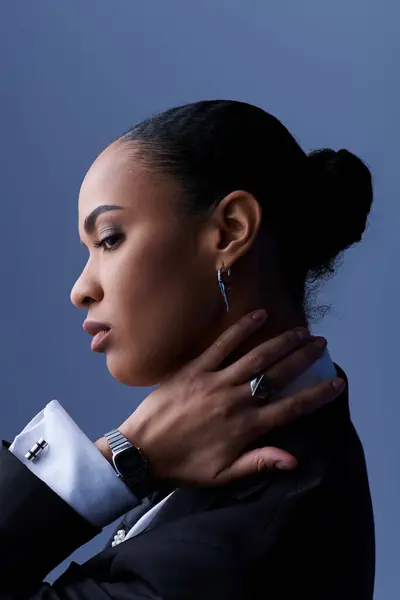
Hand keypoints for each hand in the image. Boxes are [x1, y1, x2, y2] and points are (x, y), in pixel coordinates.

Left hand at [99, 310, 344, 485]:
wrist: (141, 452)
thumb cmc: (184, 465)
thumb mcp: (224, 475)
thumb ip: (260, 462)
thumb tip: (295, 459)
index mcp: (246, 427)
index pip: (291, 407)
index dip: (317, 394)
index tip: (337, 382)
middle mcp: (236, 400)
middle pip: (278, 374)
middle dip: (303, 357)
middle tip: (320, 344)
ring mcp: (215, 380)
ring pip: (256, 356)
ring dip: (281, 341)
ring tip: (300, 330)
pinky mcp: (195, 368)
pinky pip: (222, 344)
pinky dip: (241, 329)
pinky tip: (258, 315)